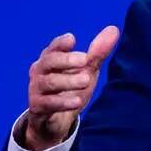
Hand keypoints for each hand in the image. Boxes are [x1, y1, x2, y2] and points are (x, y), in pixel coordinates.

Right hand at [23, 26, 119, 150]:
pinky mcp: (37, 107)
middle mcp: (40, 72)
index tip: (72, 39)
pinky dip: (62, 102)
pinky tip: (77, 101)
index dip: (61, 43)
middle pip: (48, 62)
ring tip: (86, 80)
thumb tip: (114, 29)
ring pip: (49, 82)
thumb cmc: (70, 89)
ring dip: (67, 81)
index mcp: (50, 59)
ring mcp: (36, 90)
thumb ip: (97, 53)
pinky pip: (47, 103)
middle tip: (85, 60)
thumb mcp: (86, 71)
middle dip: (66, 60)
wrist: (54, 121)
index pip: (53, 48)